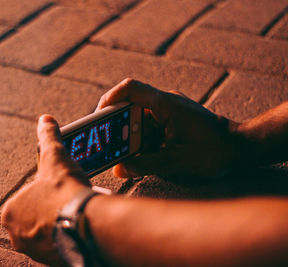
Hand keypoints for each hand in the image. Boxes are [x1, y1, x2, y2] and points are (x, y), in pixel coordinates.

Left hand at [1, 115, 89, 263]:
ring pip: (47, 232)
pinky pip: (58, 246)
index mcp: (10, 212)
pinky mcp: (52, 260)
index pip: (26, 200)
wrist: (86, 222)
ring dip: (58, 224)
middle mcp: (17, 235)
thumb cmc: (64, 192)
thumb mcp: (55, 158)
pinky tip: (77, 228)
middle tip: (66, 203)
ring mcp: (34, 250)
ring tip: (74, 214)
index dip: (44, 193)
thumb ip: (48, 138)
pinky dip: (66, 238)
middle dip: (50, 210)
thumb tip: (45, 120)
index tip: (57, 191)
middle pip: (36, 217)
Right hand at [97, 78, 239, 178]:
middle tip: (111, 146)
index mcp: (166, 105)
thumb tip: (119, 169)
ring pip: (138, 119)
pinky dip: (142, 140)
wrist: (239, 148)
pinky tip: (145, 155)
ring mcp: (168, 111)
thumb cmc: (213, 151)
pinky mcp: (170, 120)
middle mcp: (165, 103)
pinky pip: (148, 126)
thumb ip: (145, 165)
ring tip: (131, 156)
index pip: (130, 89)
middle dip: (118, 128)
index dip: (109, 99)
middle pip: (130, 106)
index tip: (98, 117)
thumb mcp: (176, 161)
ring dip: (131, 137)